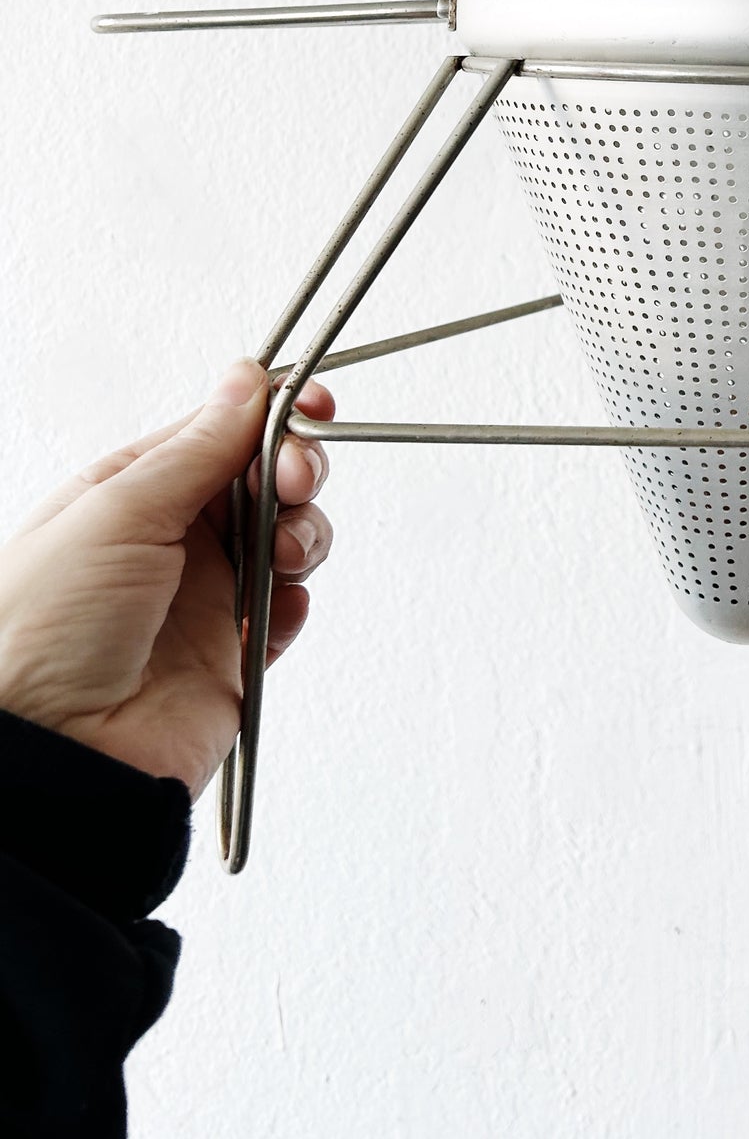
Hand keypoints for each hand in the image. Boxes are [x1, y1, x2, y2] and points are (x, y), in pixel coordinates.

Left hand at [0, 359, 334, 797]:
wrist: (55, 758)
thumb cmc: (43, 635)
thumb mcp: (116, 511)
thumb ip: (196, 448)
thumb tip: (244, 381)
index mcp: (128, 492)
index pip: (217, 431)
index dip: (271, 413)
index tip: (314, 405)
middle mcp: (168, 540)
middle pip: (261, 479)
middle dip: (293, 470)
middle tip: (295, 481)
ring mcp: (201, 597)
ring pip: (286, 538)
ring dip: (304, 533)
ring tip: (288, 555)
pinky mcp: (230, 654)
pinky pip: (285, 610)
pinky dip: (295, 600)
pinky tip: (278, 604)